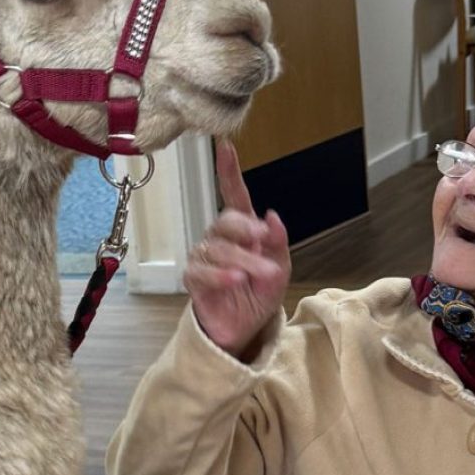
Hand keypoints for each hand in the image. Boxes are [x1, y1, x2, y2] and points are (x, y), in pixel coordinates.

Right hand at [184, 139, 290, 360]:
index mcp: (243, 229)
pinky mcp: (194, 278)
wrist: (245, 328)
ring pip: (217, 248)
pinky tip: (235, 280)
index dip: (229, 170)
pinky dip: (221, 275)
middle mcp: (220, 238)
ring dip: (242, 260)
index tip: (225, 146)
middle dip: (246, 232)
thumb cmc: (260, 293)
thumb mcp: (280, 267)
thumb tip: (272, 216)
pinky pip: (202, 270)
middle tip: (263, 243)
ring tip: (260, 275)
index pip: (234, 194)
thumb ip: (277, 242)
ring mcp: (205, 257)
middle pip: (226, 221)